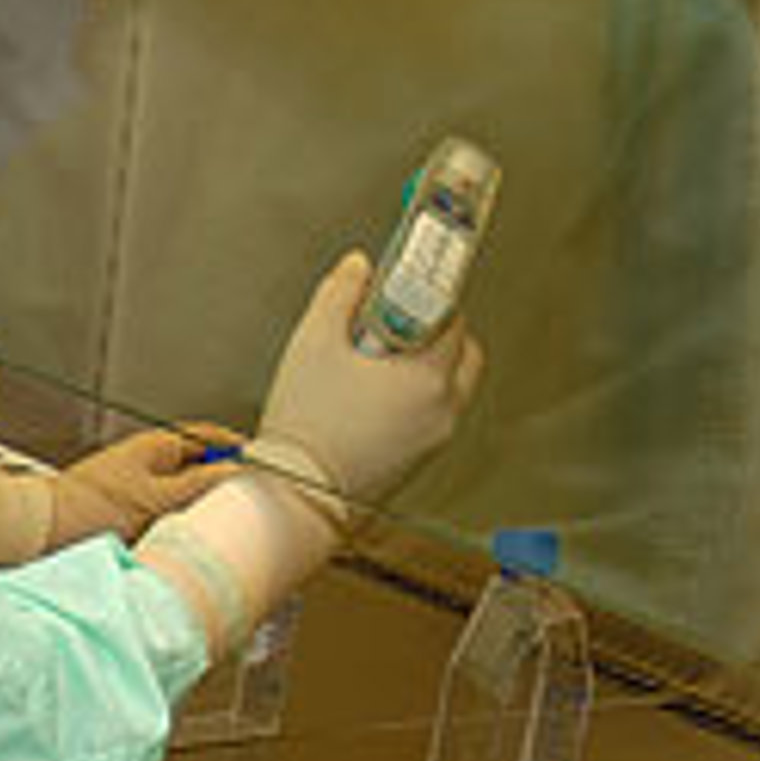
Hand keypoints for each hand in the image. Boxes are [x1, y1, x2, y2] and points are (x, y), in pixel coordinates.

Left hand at [49, 423, 245, 548]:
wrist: (47, 532)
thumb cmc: (89, 506)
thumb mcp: (155, 496)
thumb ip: (197, 484)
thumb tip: (233, 473)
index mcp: (153, 447)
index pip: (204, 438)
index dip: (232, 448)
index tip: (256, 462)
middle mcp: (147, 465)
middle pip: (198, 469)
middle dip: (221, 484)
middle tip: (244, 500)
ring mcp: (138, 491)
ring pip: (184, 496)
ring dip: (200, 509)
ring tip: (220, 526)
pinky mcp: (131, 517)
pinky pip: (168, 518)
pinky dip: (182, 527)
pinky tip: (189, 542)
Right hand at [257, 250, 485, 508]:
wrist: (298, 493)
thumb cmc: (308, 425)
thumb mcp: (313, 341)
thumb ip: (340, 294)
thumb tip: (358, 268)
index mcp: (428, 376)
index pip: (450, 315)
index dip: (425, 292)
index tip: (404, 282)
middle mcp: (442, 409)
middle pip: (461, 351)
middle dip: (432, 329)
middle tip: (391, 320)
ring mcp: (434, 438)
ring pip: (448, 384)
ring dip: (424, 364)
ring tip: (374, 360)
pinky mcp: (419, 460)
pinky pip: (431, 413)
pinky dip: (413, 396)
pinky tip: (369, 394)